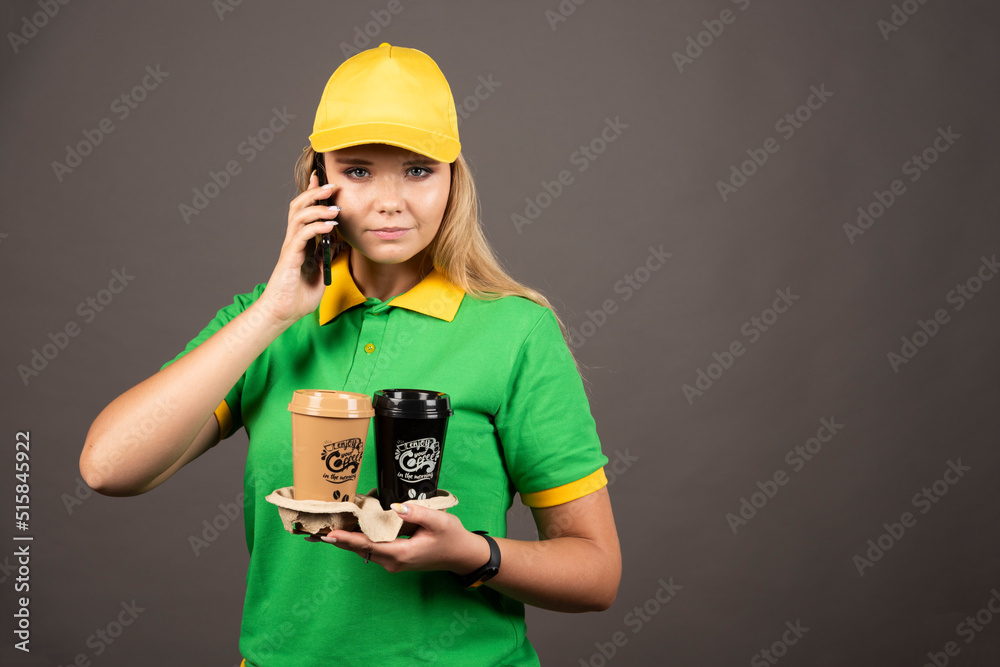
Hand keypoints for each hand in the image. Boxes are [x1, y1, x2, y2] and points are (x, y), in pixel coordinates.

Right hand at [257, 170, 341, 325]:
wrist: (284, 312)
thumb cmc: (300, 294)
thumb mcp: (320, 271)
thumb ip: (326, 256)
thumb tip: (339, 245)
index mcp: (301, 242)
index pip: (305, 211)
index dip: (313, 194)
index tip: (324, 180)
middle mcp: (294, 240)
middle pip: (299, 206)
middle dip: (315, 193)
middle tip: (331, 185)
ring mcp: (291, 247)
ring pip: (299, 216)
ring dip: (318, 208)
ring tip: (335, 208)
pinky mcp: (290, 257)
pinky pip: (302, 236)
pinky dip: (317, 227)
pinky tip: (330, 226)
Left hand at [315, 503, 490, 574]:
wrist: (461, 555)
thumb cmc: (452, 537)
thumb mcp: (439, 521)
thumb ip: (417, 512)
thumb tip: (394, 506)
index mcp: (401, 553)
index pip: (368, 545)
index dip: (347, 539)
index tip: (328, 534)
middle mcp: (393, 561)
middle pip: (360, 548)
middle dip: (340, 538)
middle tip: (317, 529)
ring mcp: (393, 562)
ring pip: (364, 549)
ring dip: (348, 538)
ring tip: (327, 527)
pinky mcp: (394, 558)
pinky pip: (372, 548)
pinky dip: (360, 538)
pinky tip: (352, 527)